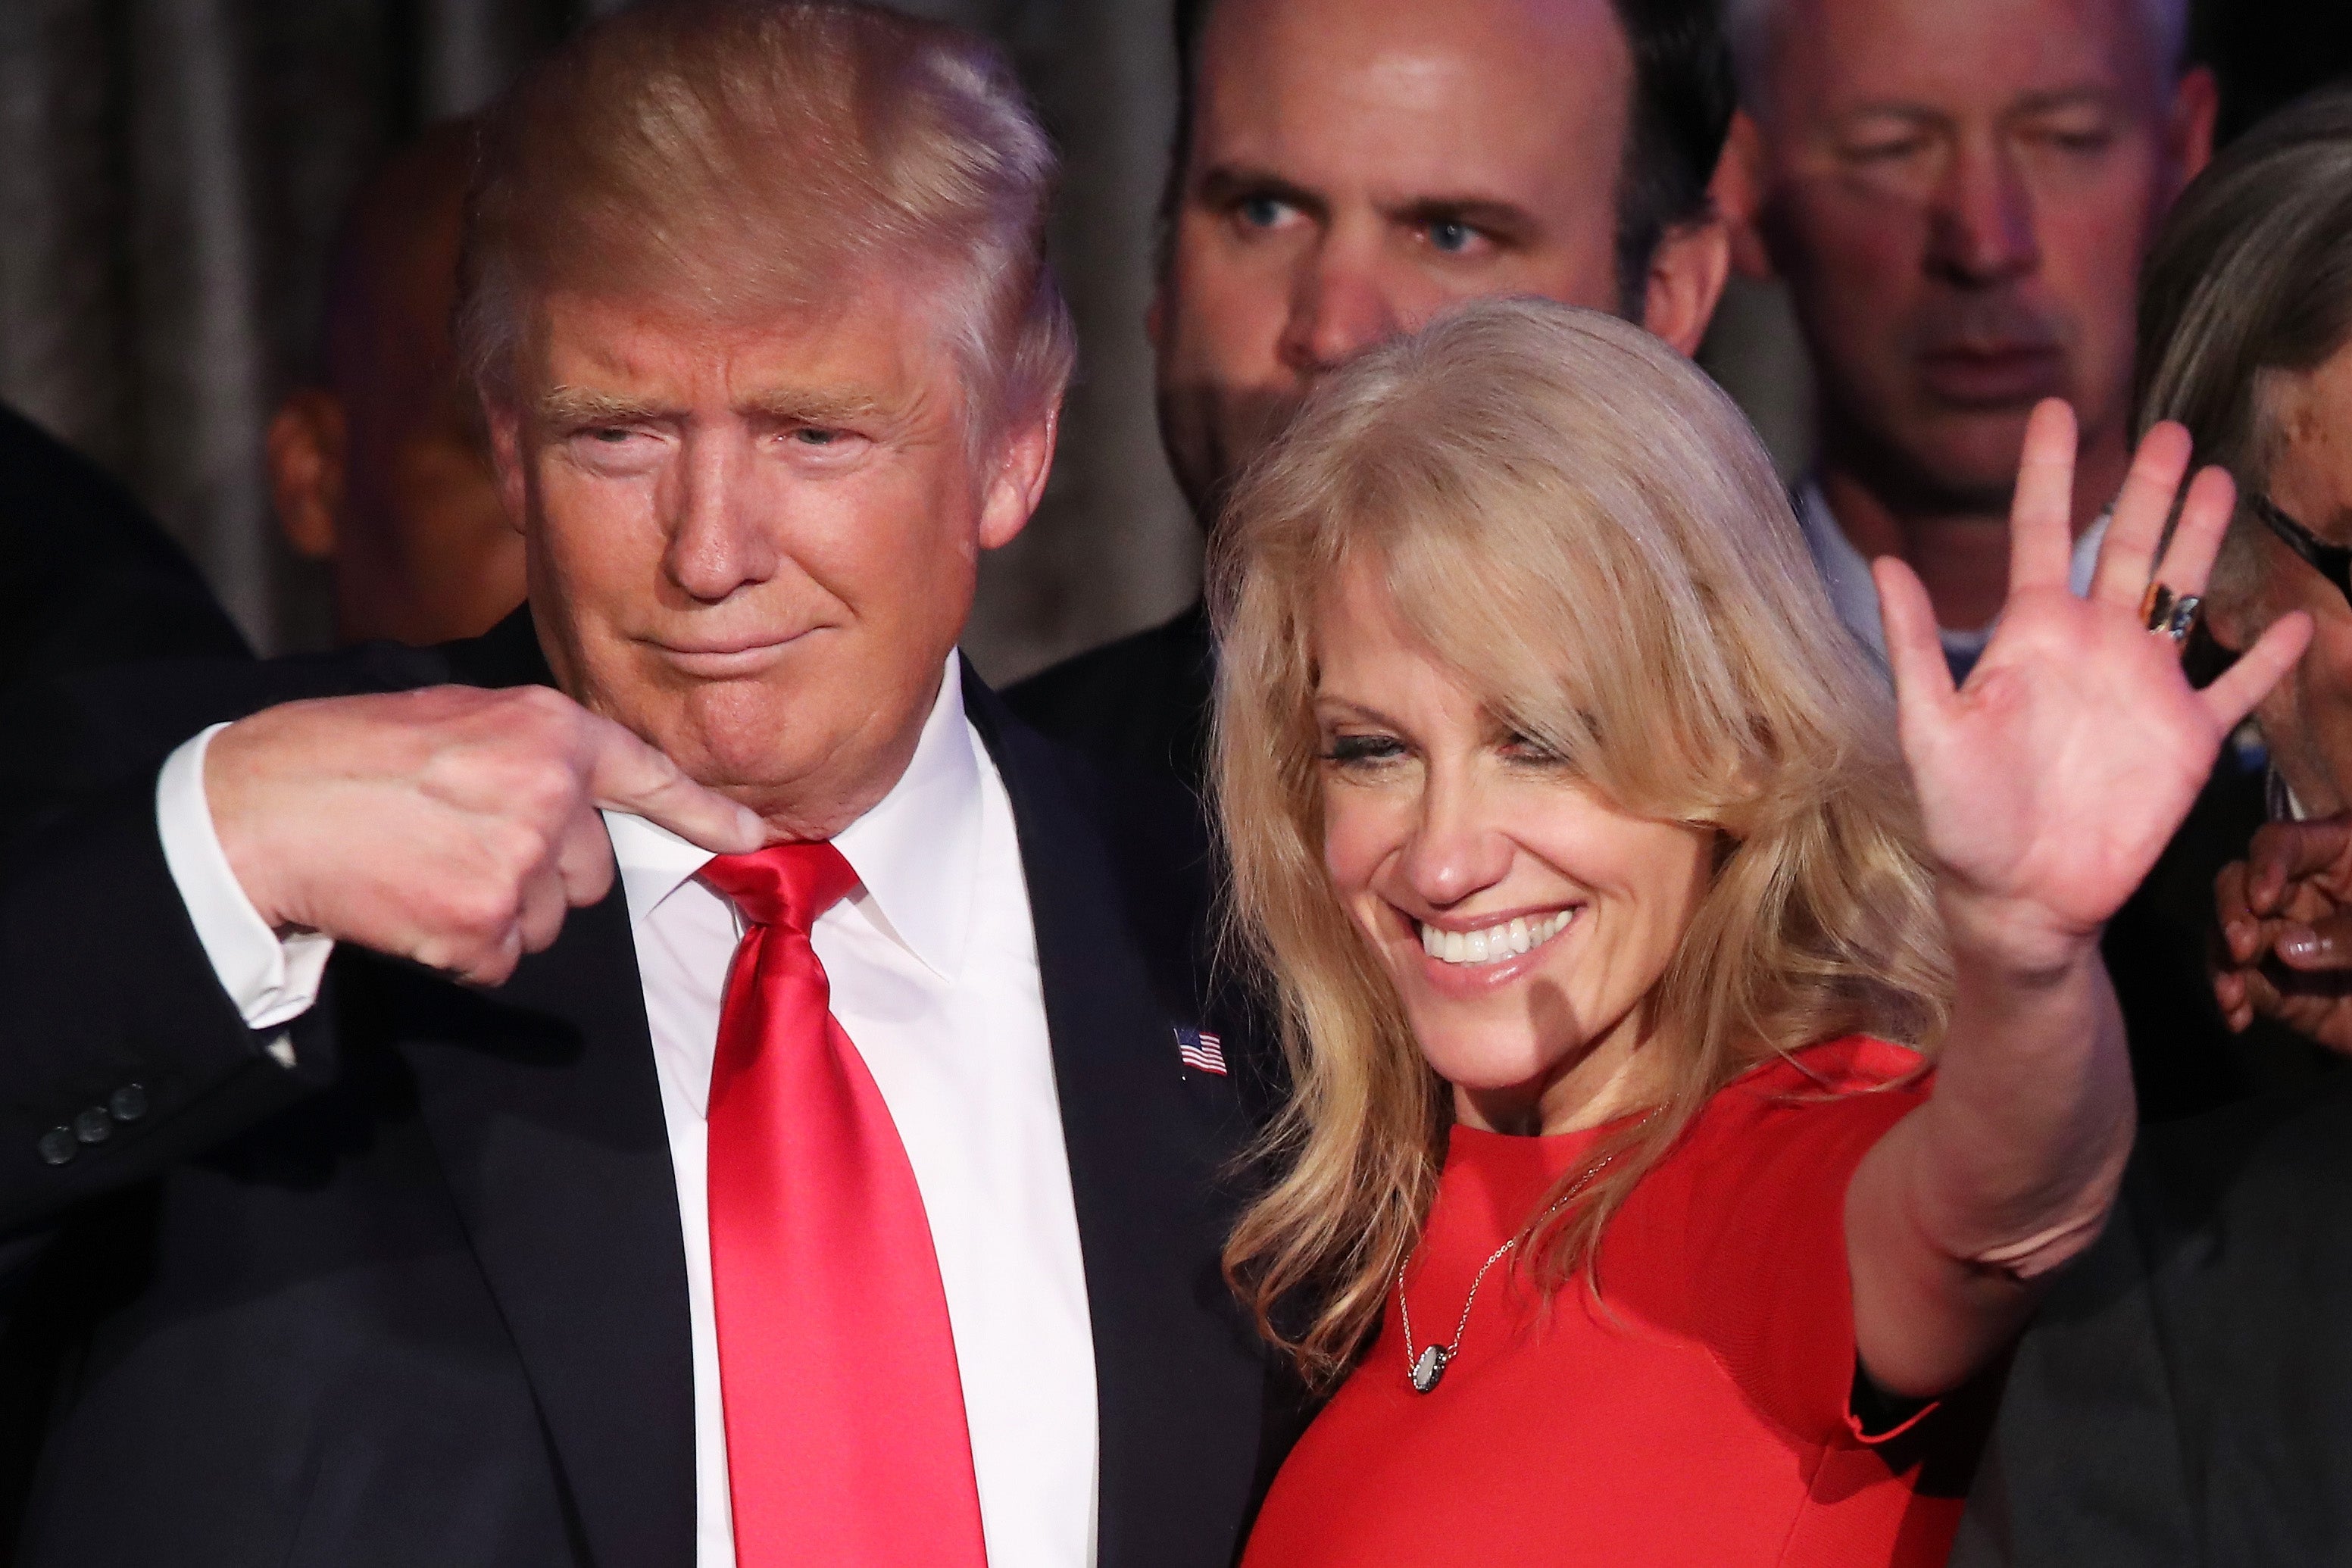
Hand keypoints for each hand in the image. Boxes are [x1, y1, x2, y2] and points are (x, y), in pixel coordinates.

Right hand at [206, 685, 765, 984]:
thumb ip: (531, 753)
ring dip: (498, 913)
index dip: (705, 814)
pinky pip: (500, 962)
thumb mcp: (457, 718)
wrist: (260, 808)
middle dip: (540, 873)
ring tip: (426, 867)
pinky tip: (412, 905)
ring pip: (547, 922)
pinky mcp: (482, 925)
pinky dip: (461, 950)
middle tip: (458, 842)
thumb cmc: (348, 755)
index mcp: (549, 730)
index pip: (648, 776)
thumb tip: (577, 805)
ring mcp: (519, 863)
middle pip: (591, 872)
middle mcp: (549, 793)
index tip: (754, 838)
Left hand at [1876, 400, 2311, 976]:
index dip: (2048, 472)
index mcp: (2030, 635)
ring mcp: (2145, 686)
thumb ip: (1916, 646)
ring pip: (2182, 593)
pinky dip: (2269, 656)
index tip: (2054, 408)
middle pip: (2127, 546)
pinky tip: (2299, 620)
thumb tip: (1884, 562)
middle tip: (2171, 430)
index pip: (2042, 533)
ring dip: (2204, 540)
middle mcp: (2093, 645)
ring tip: (2224, 480)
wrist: (2018, 896)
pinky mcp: (2188, 737)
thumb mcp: (1931, 727)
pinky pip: (2237, 687)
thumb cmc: (1963, 817)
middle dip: (2150, 488)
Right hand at [2213, 815, 2351, 1050]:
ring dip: (2223, 960)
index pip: (2284, 844)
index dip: (2266, 866)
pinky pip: (2240, 982)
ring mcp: (2287, 940)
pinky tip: (2236, 1014)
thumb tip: (2285, 948)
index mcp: (2341, 859)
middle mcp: (2303, 893)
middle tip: (2241, 946)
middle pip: (2241, 884)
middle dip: (2232, 912)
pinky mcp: (2280, 985)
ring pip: (2230, 934)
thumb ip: (2349, 935)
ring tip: (2232, 992)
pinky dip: (2231, 997)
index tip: (2264, 899)